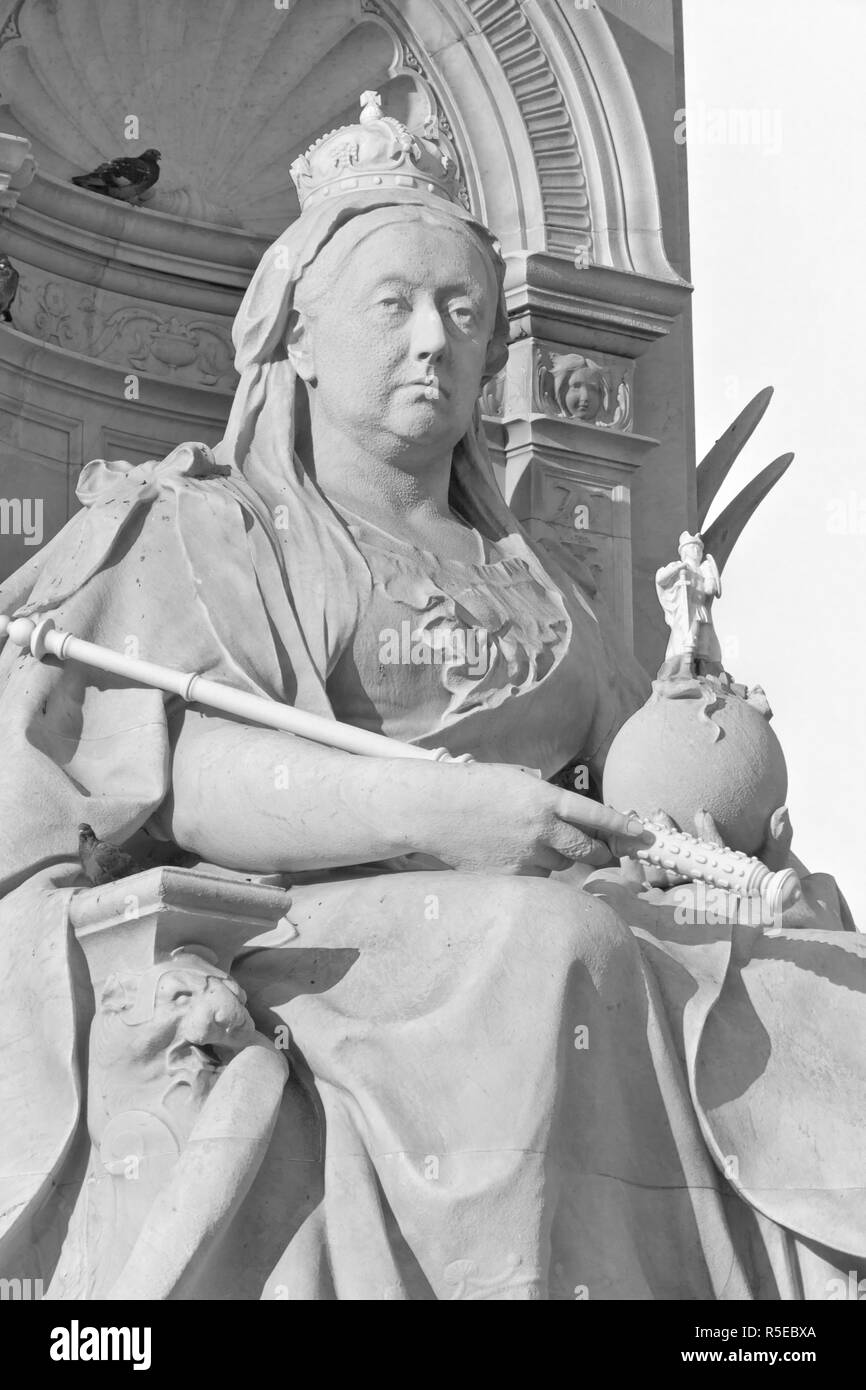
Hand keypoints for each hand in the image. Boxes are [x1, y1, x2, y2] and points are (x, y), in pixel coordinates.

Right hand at [419, 762, 650, 875]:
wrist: (435, 808)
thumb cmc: (475, 788)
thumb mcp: (518, 781)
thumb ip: (548, 800)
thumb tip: (575, 821)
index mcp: (544, 799)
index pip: (595, 815)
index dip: (622, 827)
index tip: (643, 835)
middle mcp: (540, 829)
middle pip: (586, 849)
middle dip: (601, 852)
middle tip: (607, 853)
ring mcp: (525, 855)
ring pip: (561, 865)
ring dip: (558, 858)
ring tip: (531, 842)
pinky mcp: (510, 876)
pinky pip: (536, 878)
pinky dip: (533, 869)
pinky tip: (511, 854)